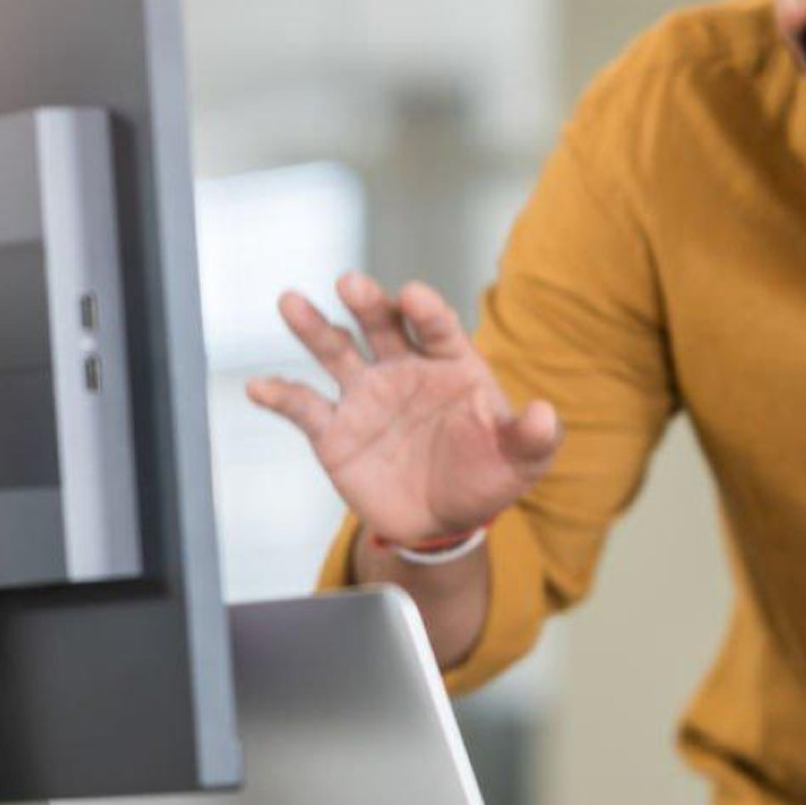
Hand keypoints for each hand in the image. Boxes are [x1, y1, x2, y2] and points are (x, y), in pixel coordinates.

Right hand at [246, 271, 562, 546]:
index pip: (439, 328)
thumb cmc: (487, 477)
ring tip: (290, 301)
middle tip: (351, 283)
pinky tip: (259, 386)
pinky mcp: (335, 431)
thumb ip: (534, 438)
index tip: (413, 296)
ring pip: (336, 351)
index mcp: (452, 366)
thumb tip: (546, 415)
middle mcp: (404, 369)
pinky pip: (303, 407)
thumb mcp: (521, 462)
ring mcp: (366, 396)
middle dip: (368, 303)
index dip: (426, 311)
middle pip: (383, 326)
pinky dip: (280, 395)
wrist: (443, 521)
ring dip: (313, 326)